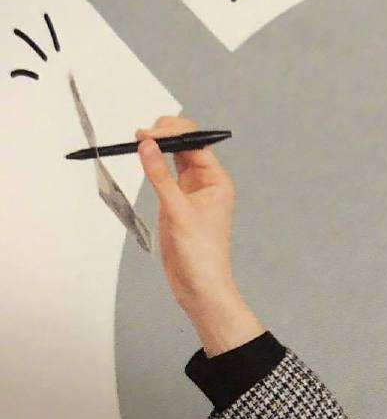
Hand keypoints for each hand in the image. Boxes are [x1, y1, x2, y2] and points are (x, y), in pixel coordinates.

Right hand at [135, 117, 240, 318]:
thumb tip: (147, 145)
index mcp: (217, 181)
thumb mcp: (177, 211)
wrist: (200, 285)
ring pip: (175, 158)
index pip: (196, 144)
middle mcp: (206, 183)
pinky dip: (153, 164)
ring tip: (137, 141)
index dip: (172, 133)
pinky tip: (142, 157)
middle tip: (139, 136)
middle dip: (165, 135)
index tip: (147, 133)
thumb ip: (160, 177)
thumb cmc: (200, 254)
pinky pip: (165, 175)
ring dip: (158, 146)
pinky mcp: (177, 202)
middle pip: (186, 146)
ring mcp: (191, 192)